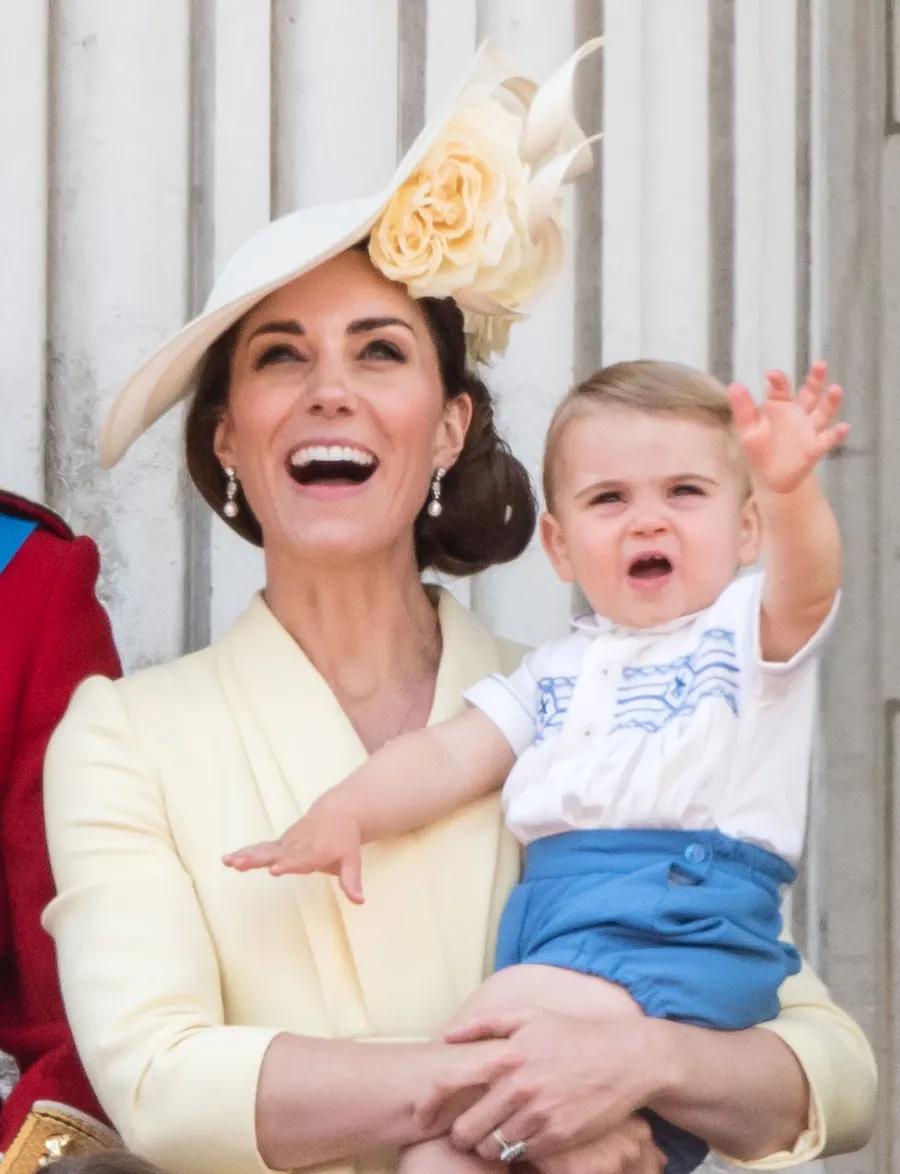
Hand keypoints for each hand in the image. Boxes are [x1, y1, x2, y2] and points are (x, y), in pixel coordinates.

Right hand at [222, 805, 364, 902]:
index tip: (275, 869)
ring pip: (264, 850)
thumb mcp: (352, 858)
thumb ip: (351, 879)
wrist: (338, 812)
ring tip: (228, 862)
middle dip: (258, 859)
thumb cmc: (345, 839)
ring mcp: (286, 844)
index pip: (300, 859)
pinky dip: (243, 852)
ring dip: (245, 856)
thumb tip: (359, 900)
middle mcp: (297, 846)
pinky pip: (260, 848)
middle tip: (241, 864)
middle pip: (276, 853)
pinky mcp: (279, 844)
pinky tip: (226, 859)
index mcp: (315, 851)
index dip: (288, 864)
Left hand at [431, 1009, 668, 1162]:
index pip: (449, 1082)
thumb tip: (448, 1034)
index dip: (428, 1103)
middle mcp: (518, 1086)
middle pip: (466, 1128)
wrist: (626, 1060)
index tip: (423, 1115)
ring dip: (487, 1146)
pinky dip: (516, 1153)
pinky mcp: (558, 1138)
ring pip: (491, 1148)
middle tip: (466, 1131)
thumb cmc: (574, 1035)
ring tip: (495, 1136)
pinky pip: (520, 1156)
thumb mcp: (531, 1016)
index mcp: (507, 1053)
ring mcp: (538, 1115)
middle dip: (461, 1134)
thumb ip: (486, 1022)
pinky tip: (522, 1139)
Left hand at [730, 360, 848, 493]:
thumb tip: (735, 385)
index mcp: (779, 406)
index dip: (778, 380)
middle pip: (810, 393)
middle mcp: (798, 414)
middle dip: (815, 379)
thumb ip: (743, 409)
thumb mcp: (747, 430)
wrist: (770, 478)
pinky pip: (828, 439)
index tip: (772, 374)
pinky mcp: (816, 447)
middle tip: (820, 364)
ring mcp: (809, 430)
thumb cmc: (759, 450)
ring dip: (830, 401)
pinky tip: (844, 427)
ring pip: (823, 412)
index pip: (780, 389)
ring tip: (835, 389)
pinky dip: (837, 434)